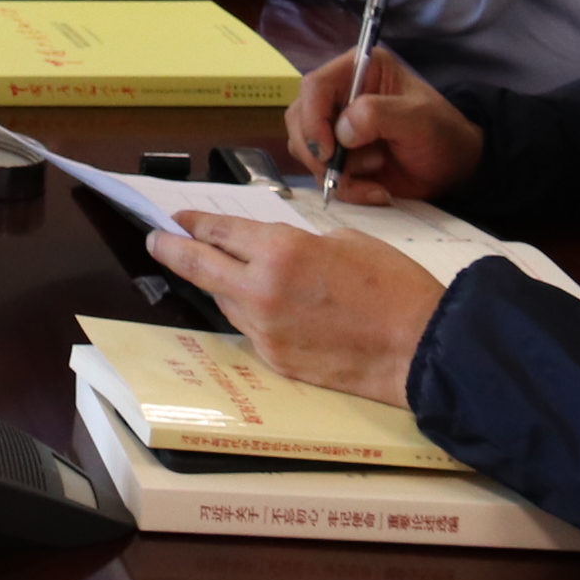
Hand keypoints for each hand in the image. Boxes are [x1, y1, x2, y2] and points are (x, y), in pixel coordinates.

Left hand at [148, 212, 445, 410]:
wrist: (422, 347)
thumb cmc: (395, 288)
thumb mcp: (346, 241)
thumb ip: (300, 243)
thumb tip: (276, 250)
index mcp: (280, 250)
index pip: (219, 232)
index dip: (194, 223)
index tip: (177, 219)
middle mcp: (262, 290)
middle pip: (200, 267)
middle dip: (173, 251)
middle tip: (156, 241)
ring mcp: (265, 330)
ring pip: (225, 300)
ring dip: (220, 285)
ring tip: (215, 272)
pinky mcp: (276, 360)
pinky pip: (251, 330)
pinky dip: (250, 314)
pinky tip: (260, 306)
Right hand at [288, 45, 484, 206]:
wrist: (455, 169)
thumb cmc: (443, 134)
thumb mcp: (419, 119)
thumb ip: (379, 115)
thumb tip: (341, 130)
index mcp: (359, 71)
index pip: (315, 86)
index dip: (313, 118)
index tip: (328, 150)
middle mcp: (340, 94)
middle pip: (299, 117)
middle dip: (317, 151)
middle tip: (344, 171)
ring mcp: (336, 126)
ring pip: (304, 147)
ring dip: (335, 170)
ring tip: (375, 171)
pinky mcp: (338, 155)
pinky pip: (319, 172)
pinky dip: (344, 187)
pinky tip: (374, 189)